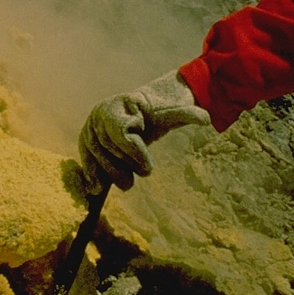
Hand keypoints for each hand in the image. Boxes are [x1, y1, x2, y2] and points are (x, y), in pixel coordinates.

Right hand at [78, 71, 209, 193]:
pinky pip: (85, 158)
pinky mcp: (85, 141)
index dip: (135, 154)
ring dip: (110, 174)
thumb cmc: (155, 115)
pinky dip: (90, 174)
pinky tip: (96, 189)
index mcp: (119, 105)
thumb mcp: (171, 114)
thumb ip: (187, 114)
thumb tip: (208, 119)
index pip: (121, 134)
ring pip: (96, 156)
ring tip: (127, 184)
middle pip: (108, 148)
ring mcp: (89, 128)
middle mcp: (99, 114)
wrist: (137, 112)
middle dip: (124, 166)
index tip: (149, 169)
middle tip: (142, 176)